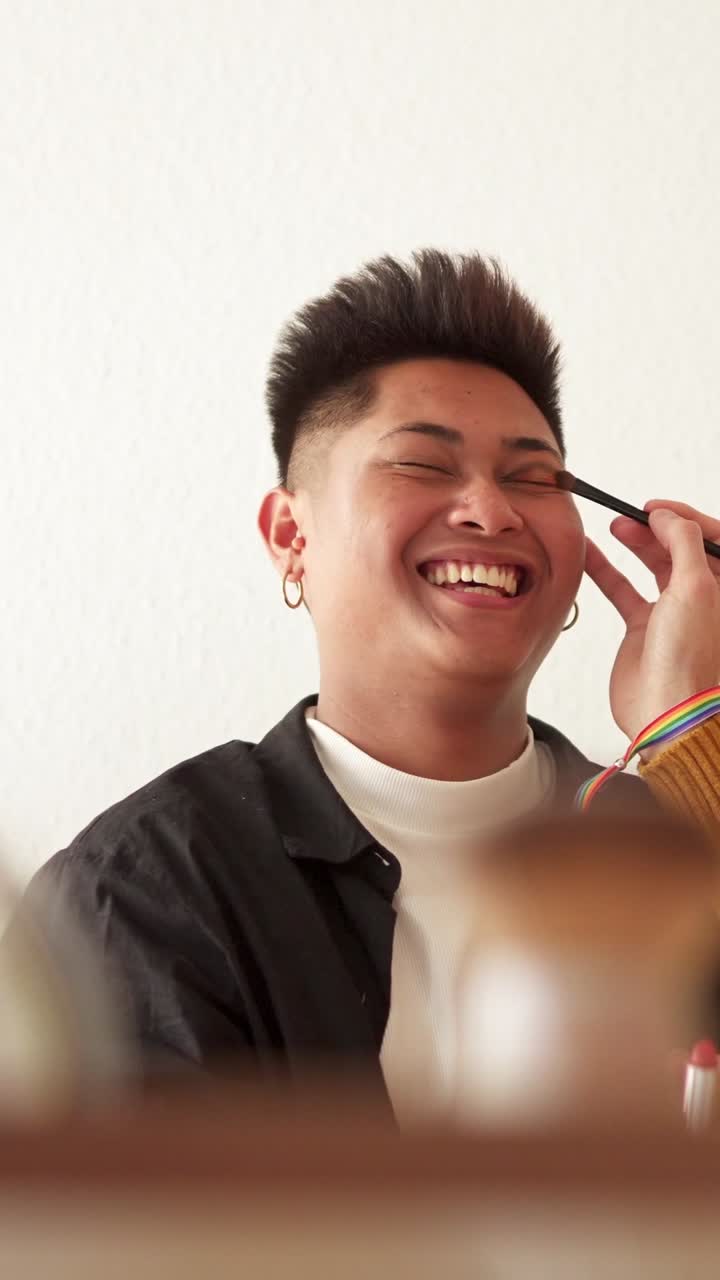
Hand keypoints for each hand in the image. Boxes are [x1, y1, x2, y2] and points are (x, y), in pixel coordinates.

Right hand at [584, 500, 719, 754]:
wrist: (666, 712)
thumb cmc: (691, 659)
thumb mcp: (695, 587)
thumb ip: (682, 542)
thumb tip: (664, 516)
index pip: (713, 538)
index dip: (686, 518)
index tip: (656, 509)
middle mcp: (703, 598)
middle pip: (681, 548)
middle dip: (656, 528)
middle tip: (629, 516)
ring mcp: (673, 614)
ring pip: (654, 566)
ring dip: (633, 544)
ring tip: (611, 526)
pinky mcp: (644, 630)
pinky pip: (624, 590)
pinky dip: (606, 571)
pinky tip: (589, 554)